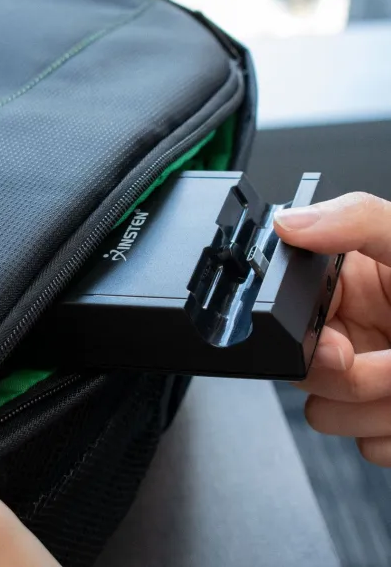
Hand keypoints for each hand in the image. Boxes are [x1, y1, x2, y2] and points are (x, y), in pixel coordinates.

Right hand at [274, 192, 390, 466]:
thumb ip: (356, 223)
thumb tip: (290, 223)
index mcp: (348, 285)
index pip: (287, 315)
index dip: (304, 338)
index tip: (341, 347)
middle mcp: (350, 332)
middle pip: (301, 371)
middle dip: (350, 379)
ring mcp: (365, 380)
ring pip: (325, 414)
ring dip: (375, 412)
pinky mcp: (382, 420)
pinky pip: (364, 446)